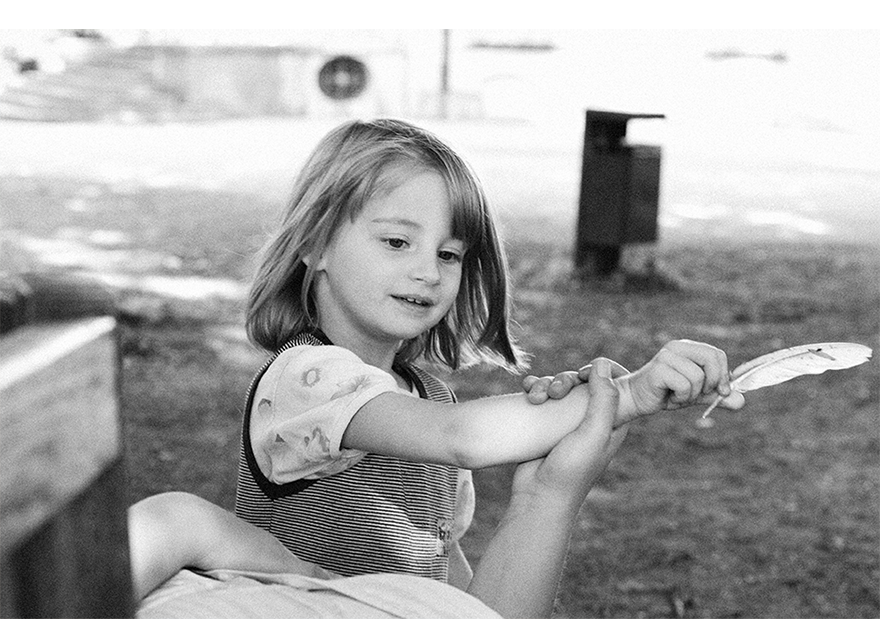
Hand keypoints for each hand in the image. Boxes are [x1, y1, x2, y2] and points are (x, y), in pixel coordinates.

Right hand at [512, 359, 627, 504]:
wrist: (538, 496)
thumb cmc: (571, 471)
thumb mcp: (593, 434)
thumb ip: (603, 399)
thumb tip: (603, 363)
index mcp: (613, 421)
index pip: (616, 384)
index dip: (602, 372)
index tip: (584, 374)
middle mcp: (592, 419)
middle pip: (584, 381)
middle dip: (567, 378)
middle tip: (557, 391)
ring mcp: (568, 421)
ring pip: (561, 386)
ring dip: (547, 383)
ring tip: (537, 397)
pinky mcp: (546, 424)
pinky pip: (543, 396)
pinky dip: (535, 389)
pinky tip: (527, 391)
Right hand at [615, 339, 745, 423]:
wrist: (637, 399)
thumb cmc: (667, 393)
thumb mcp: (697, 395)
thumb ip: (717, 396)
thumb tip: (740, 401)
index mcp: (688, 348)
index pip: (717, 354)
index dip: (723, 374)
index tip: (719, 391)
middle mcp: (677, 347)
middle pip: (712, 359)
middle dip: (712, 382)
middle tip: (700, 393)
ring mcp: (666, 356)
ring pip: (698, 377)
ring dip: (692, 394)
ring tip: (679, 395)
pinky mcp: (658, 369)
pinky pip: (684, 385)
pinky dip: (682, 397)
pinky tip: (670, 397)